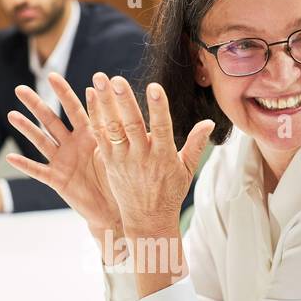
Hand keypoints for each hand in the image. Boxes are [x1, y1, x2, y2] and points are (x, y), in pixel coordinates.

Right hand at [6, 73, 121, 235]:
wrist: (115, 207)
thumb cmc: (121, 177)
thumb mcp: (120, 151)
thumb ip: (117, 130)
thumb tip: (126, 107)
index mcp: (88, 135)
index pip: (74, 109)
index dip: (63, 93)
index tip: (52, 75)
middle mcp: (72, 145)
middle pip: (51, 120)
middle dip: (36, 104)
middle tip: (19, 89)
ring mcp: (63, 162)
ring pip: (41, 141)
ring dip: (27, 129)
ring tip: (11, 114)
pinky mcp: (57, 180)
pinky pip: (39, 171)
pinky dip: (25, 165)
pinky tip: (11, 157)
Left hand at [89, 72, 212, 235]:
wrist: (147, 220)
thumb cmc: (170, 193)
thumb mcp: (187, 170)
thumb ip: (196, 144)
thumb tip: (209, 122)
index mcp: (164, 157)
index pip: (161, 128)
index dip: (158, 107)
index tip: (154, 87)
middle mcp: (141, 157)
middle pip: (132, 126)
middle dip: (124, 102)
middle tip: (116, 80)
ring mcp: (123, 160)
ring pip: (112, 129)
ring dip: (105, 104)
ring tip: (100, 80)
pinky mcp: (109, 163)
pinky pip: (100, 137)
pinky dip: (95, 117)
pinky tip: (92, 97)